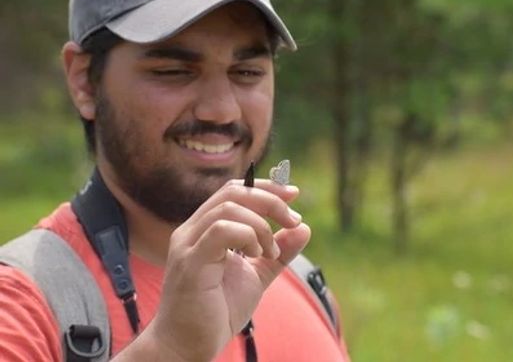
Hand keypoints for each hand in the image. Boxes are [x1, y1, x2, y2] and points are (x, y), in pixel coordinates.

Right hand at [146, 179, 310, 360]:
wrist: (188, 346)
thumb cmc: (217, 311)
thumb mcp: (257, 275)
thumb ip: (279, 253)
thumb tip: (304, 228)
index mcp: (205, 229)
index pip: (234, 191)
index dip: (265, 188)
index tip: (293, 194)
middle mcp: (192, 231)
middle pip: (233, 193)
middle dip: (270, 200)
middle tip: (293, 220)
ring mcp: (188, 244)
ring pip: (228, 208)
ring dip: (260, 225)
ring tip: (270, 252)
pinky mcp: (190, 262)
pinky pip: (220, 231)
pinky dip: (247, 236)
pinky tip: (257, 255)